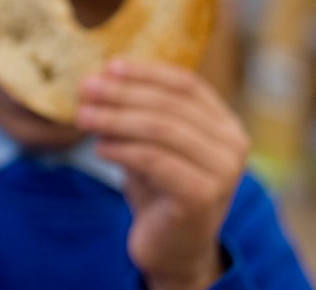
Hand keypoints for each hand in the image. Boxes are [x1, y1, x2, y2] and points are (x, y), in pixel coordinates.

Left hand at [76, 59, 249, 289]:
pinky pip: (154, 161)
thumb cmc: (160, 189)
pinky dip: (122, 150)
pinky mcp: (202, 196)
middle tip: (85, 88)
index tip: (110, 66)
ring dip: (115, 119)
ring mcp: (222, 172)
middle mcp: (232, 145)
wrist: (172, 249)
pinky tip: (99, 148)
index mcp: (225, 124)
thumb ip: (137, 112)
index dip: (147, 72)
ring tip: (83, 116)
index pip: (186, 85)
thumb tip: (102, 78)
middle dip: (122, 93)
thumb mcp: (151, 143)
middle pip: (170, 105)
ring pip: (161, 130)